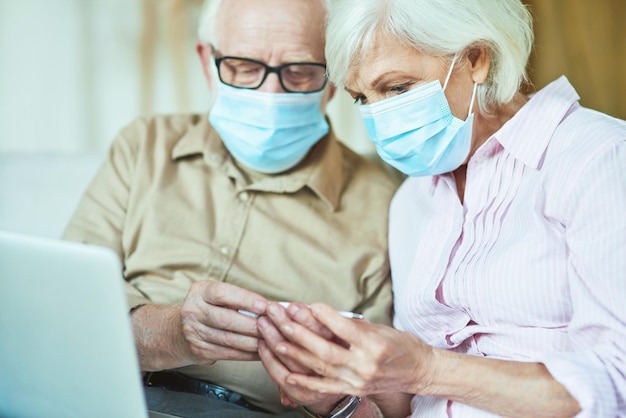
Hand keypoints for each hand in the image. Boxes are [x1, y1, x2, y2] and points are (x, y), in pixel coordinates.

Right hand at [178, 280, 267, 363]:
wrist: (178, 330)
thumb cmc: (209, 308)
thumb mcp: (217, 296)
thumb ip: (239, 298)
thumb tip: (271, 306)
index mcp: (200, 292)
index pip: (223, 294)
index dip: (245, 299)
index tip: (265, 306)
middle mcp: (193, 311)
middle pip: (227, 319)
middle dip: (253, 325)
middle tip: (273, 326)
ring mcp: (194, 332)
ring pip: (229, 339)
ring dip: (253, 342)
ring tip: (271, 340)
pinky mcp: (199, 350)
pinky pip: (228, 354)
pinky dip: (247, 354)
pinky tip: (260, 352)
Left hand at [262, 302, 433, 396]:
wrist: (419, 371)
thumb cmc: (401, 345)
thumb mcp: (380, 327)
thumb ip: (350, 324)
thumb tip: (321, 313)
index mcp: (374, 345)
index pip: (343, 328)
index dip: (323, 316)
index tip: (306, 304)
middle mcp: (364, 365)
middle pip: (325, 349)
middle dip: (300, 333)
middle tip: (282, 319)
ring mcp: (357, 381)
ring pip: (320, 367)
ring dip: (296, 354)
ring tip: (276, 341)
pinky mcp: (353, 390)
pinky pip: (324, 387)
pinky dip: (305, 382)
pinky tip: (288, 375)